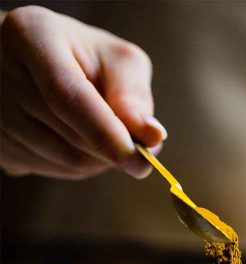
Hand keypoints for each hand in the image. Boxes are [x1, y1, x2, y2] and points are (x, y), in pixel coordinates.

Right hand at [0, 6, 165, 179]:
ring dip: (97, 159)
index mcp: (30, 34)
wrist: (31, 60)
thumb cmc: (82, 57)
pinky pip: (47, 169)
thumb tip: (153, 137)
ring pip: (61, 159)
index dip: (107, 133)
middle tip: (135, 145)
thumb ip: (134, 95)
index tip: (141, 162)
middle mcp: (1, 68)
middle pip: (68, 133)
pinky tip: (76, 139)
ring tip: (102, 132)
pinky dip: (75, 165)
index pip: (67, 95)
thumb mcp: (116, 60)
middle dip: (112, 148)